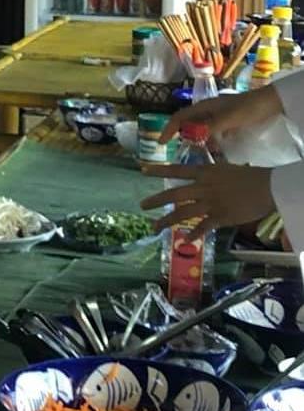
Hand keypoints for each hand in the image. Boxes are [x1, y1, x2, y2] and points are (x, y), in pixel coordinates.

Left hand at [140, 163, 276, 236]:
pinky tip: (185, 241)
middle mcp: (203, 187)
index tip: (142, 171)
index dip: (159, 170)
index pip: (177, 170)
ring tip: (153, 227)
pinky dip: (194, 234)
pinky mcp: (220, 217)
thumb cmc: (251, 176)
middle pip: (174, 194)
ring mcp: (210, 203)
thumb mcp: (225, 169)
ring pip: (182, 212)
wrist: (269, 188)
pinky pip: (203, 227)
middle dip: (156, 200)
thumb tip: (202, 174)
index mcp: (205, 172)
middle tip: (142, 205)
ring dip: (166, 221)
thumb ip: (211, 173)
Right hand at [159, 84, 281, 143]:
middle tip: (178, 150)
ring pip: (200, 128)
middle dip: (181, 135)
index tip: (162, 143)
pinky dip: (209, 141)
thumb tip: (191, 137)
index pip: (179, 117)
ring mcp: (218, 116)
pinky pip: (213, 132)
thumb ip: (209, 127)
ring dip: (196, 139)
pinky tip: (214, 150)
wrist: (271, 102)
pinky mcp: (228, 122)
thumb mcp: (228, 119)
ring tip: (196, 153)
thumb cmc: (248, 108)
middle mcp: (208, 110)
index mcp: (204, 107)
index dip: (168, 129)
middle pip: (188, 123)